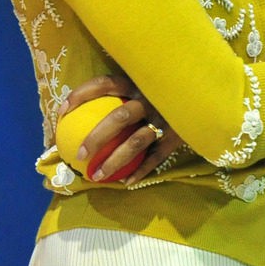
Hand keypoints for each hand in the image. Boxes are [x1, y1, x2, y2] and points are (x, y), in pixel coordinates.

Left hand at [58, 74, 183, 183]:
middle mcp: (150, 98)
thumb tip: (78, 105)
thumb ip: (119, 90)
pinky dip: (141, 171)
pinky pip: (156, 157)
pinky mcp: (178, 134)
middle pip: (118, 118)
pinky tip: (126, 183)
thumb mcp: (143, 81)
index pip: (104, 83)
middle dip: (96, 137)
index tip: (61, 110)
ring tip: (97, 176)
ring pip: (136, 142)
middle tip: (79, 155)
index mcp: (137, 81)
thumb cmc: (162, 89)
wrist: (203, 92)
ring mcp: (165, 117)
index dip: (81, 94)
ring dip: (115, 161)